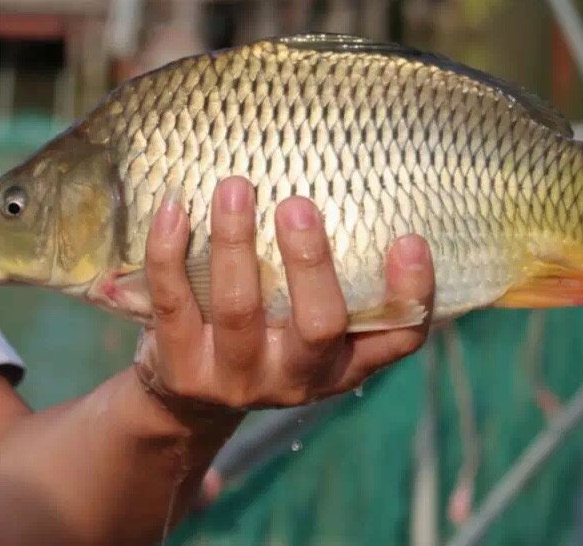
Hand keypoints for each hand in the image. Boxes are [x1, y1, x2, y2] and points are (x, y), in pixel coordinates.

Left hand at [133, 176, 434, 416]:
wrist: (189, 400)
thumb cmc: (269, 335)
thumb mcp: (310, 324)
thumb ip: (338, 278)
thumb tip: (355, 181)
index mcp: (343, 362)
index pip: (398, 338)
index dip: (412, 293)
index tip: (410, 239)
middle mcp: (298, 377)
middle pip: (319, 325)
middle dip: (310, 262)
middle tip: (298, 204)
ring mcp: (238, 377)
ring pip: (240, 308)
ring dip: (236, 241)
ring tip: (235, 187)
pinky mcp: (183, 369)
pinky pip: (175, 303)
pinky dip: (170, 253)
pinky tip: (175, 210)